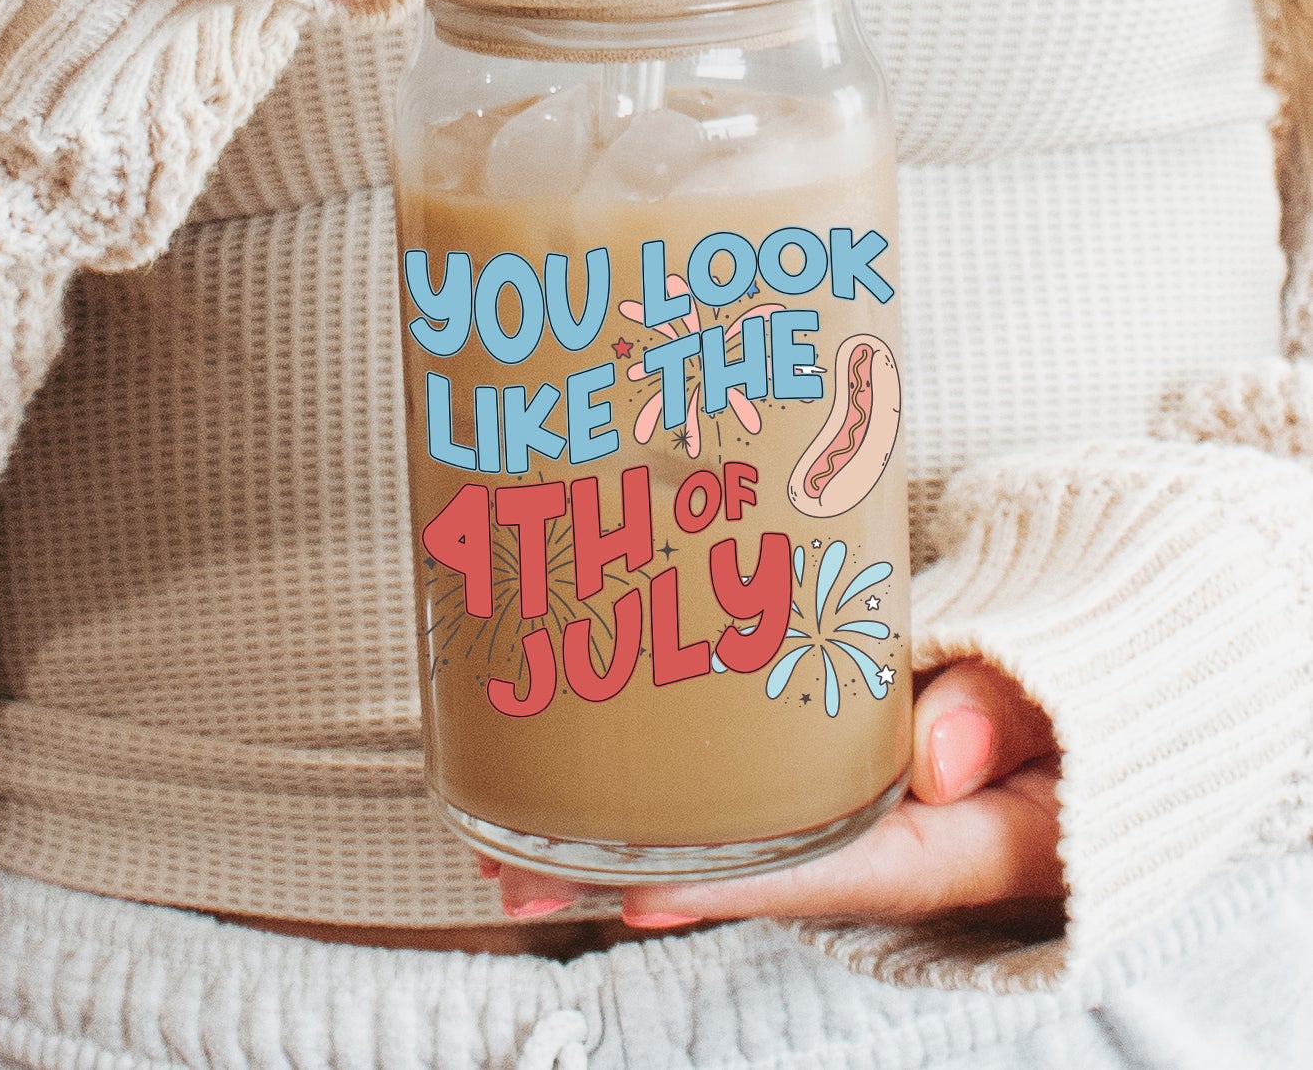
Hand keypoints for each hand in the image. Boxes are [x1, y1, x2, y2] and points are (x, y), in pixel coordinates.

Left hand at [483, 660, 1064, 927]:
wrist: (1080, 696)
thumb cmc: (1070, 702)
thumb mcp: (1065, 710)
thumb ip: (1002, 719)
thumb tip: (931, 760)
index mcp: (950, 845)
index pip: (833, 870)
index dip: (734, 885)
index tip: (636, 889)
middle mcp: (881, 850)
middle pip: (747, 876)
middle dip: (628, 881)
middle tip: (512, 875)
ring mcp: (845, 820)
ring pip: (723, 847)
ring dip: (615, 851)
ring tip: (504, 846)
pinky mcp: (821, 786)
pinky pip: (738, 805)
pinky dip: (662, 806)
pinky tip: (581, 796)